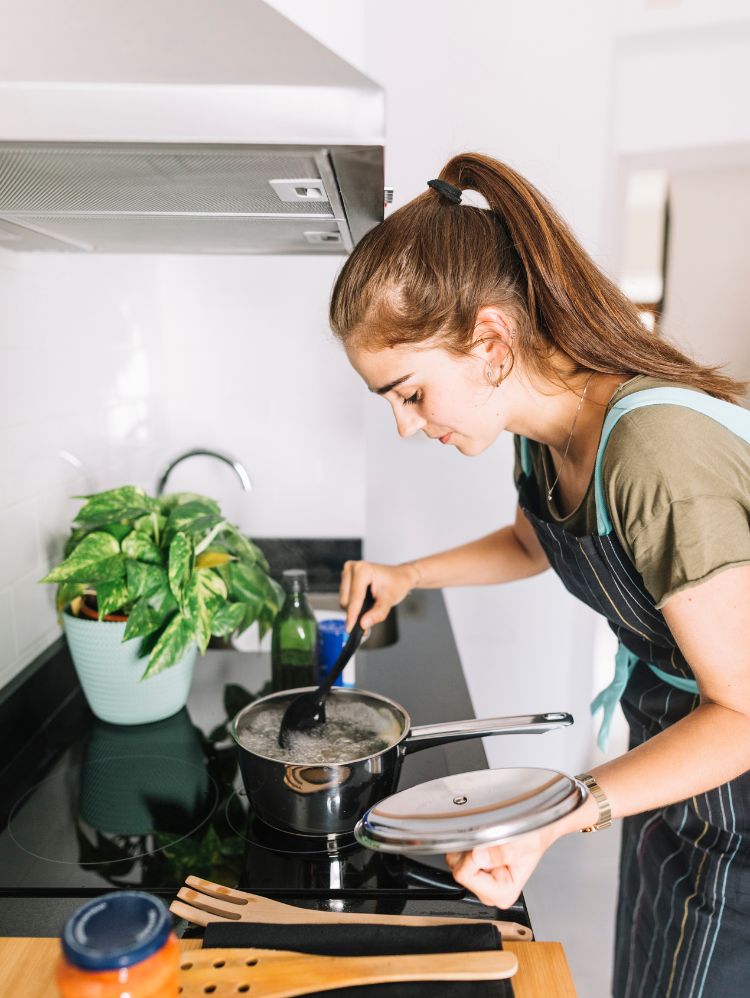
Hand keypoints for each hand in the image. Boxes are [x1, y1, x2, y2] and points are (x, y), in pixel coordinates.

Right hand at [339, 559, 419, 631]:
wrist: (399, 576)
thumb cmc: (396, 583)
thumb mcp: (390, 599)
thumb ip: (377, 613)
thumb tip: (363, 623)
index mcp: (362, 570)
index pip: (354, 598)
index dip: (352, 616)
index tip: (350, 628)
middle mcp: (352, 568)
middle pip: (346, 600)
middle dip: (356, 612)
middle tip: (369, 617)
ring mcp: (348, 573)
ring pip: (344, 600)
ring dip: (354, 609)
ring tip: (369, 607)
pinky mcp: (346, 579)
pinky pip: (345, 598)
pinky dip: (353, 605)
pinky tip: (364, 603)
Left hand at [445, 825, 559, 908]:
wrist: (540, 830)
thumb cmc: (536, 838)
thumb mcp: (524, 843)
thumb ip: (502, 852)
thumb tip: (478, 857)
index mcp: (502, 894)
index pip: (466, 876)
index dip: (473, 855)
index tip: (489, 845)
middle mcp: (489, 892)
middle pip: (458, 869)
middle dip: (470, 851)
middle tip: (491, 841)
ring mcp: (480, 883)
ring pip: (455, 862)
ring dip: (468, 846)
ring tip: (490, 841)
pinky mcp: (475, 871)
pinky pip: (457, 856)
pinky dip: (467, 844)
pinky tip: (485, 841)